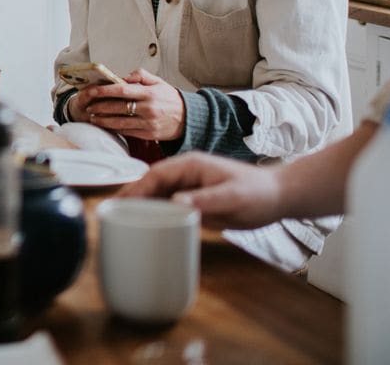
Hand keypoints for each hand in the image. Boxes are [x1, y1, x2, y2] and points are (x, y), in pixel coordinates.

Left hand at [67, 68, 184, 141]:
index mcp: (149, 93)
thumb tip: (123, 76)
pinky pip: (127, 132)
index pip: (122, 90)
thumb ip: (140, 76)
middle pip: (118, 107)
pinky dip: (114, 128)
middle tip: (88, 104)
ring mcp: (148, 123)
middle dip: (100, 106)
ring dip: (104, 120)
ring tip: (92, 116)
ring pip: (120, 122)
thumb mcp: (158, 82)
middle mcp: (148, 108)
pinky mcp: (148, 135)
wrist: (188, 119)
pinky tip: (105, 125)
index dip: (105, 90)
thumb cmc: (170, 99)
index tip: (92, 90)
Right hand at [119, 151, 285, 229]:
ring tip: (123, 219)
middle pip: (153, 183)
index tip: (120, 200)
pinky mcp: (196, 199)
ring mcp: (191, 186)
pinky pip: (171, 204)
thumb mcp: (232, 197)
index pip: (157, 174)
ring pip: (159, 193)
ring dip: (142, 204)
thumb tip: (175, 202)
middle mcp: (187, 173)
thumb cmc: (257, 193)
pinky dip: (157, 212)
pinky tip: (149, 224)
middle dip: (132, 195)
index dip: (137, 187)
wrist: (277, 196)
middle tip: (112, 213)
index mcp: (192, 165)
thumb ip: (204, 200)